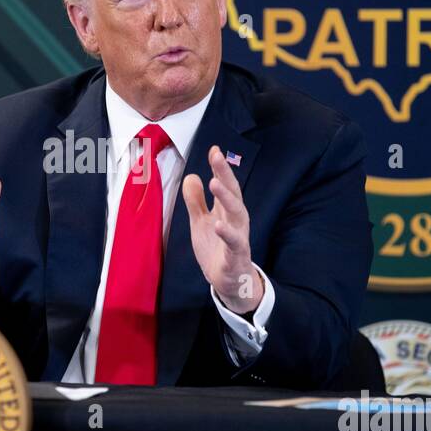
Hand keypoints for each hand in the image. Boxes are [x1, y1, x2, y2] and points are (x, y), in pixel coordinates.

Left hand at [182, 145, 262, 314]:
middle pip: (233, 192)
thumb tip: (192, 176)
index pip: (226, 184)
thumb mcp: (200, 222)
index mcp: (227, 211)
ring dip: (226, 197)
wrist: (229, 281)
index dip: (220, 167)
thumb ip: (195, 201)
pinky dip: (227, 233)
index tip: (214, 149)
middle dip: (225, 174)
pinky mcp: (236, 256)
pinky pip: (235, 243)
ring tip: (214, 182)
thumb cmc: (216, 249)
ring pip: (237, 214)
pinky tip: (218, 224)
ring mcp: (238, 237)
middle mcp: (236, 220)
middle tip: (216, 157)